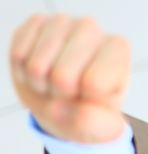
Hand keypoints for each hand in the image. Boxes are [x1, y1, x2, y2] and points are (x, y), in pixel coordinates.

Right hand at [8, 13, 130, 142]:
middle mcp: (91, 29)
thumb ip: (95, 122)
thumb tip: (81, 112)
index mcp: (117, 49)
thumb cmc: (89, 110)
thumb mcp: (101, 126)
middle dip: (61, 95)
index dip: (86, 100)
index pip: (94, 83)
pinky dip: (24, 73)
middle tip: (70, 92)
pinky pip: (18, 57)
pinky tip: (41, 71)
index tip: (92, 97)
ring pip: (37, 67)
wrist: (64, 104)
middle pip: (62, 77)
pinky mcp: (34, 22)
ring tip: (55, 83)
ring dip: (41, 85)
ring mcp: (61, 22)